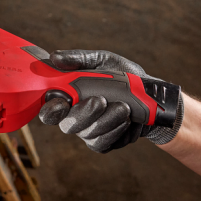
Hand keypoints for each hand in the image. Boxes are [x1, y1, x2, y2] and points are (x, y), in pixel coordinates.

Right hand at [37, 49, 182, 152]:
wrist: (151, 96)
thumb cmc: (122, 76)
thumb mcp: (103, 60)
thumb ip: (79, 59)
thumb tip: (55, 56)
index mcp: (68, 97)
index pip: (49, 109)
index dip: (50, 110)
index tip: (61, 103)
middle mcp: (74, 117)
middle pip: (67, 125)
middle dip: (84, 114)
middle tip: (100, 100)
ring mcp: (88, 132)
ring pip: (89, 134)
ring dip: (107, 119)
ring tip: (124, 106)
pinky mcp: (103, 143)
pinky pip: (103, 142)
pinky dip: (116, 130)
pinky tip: (127, 119)